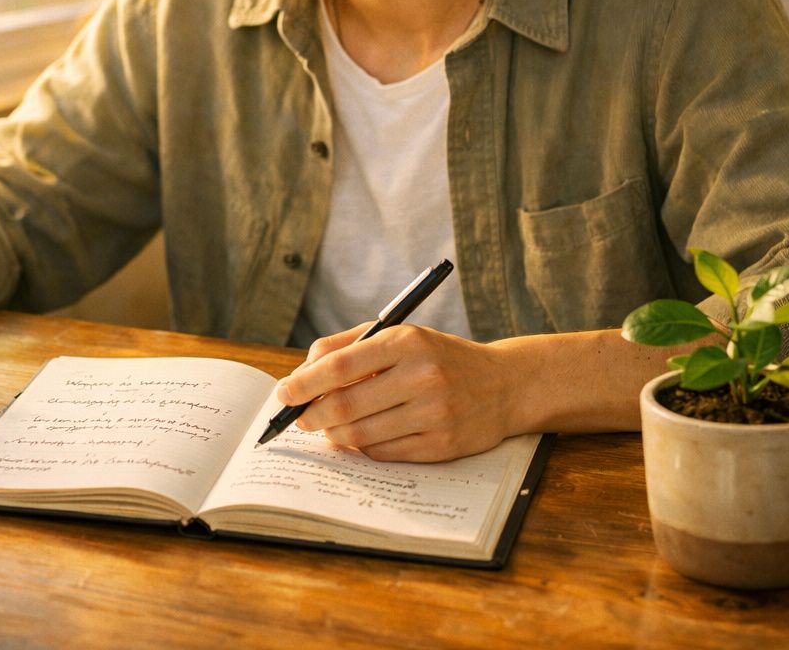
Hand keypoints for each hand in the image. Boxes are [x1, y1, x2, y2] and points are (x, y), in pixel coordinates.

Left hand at [275, 323, 518, 461]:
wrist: (505, 385)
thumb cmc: (438, 357)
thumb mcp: (400, 335)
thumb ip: (348, 346)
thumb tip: (302, 373)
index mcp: (407, 342)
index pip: (341, 365)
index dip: (305, 383)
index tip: (283, 394)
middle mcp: (423, 376)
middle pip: (346, 405)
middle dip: (311, 415)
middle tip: (298, 419)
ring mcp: (435, 413)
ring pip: (361, 434)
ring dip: (334, 434)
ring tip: (328, 427)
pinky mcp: (443, 445)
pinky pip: (384, 453)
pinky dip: (363, 447)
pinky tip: (360, 437)